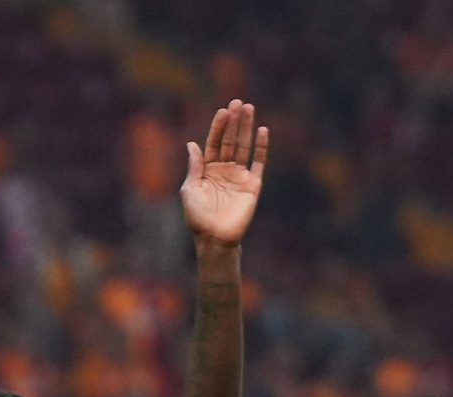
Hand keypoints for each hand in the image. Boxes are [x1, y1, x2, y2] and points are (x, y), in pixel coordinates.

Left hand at [180, 99, 268, 246]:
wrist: (215, 238)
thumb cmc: (198, 217)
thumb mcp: (190, 189)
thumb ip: (194, 166)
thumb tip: (192, 143)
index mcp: (208, 170)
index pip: (214, 143)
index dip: (218, 127)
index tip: (222, 111)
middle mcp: (225, 169)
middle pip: (231, 140)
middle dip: (234, 121)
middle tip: (238, 102)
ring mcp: (239, 176)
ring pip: (244, 146)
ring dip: (247, 127)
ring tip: (249, 108)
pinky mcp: (253, 184)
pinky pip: (259, 162)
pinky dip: (261, 147)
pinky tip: (262, 131)